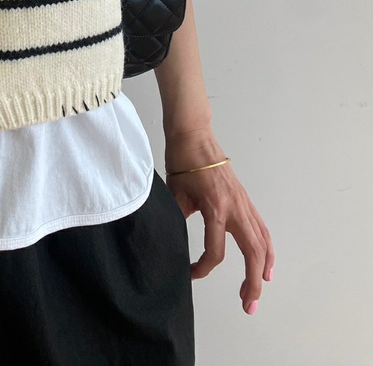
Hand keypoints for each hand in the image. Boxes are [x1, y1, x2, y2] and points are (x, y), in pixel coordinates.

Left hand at [165, 129, 274, 315]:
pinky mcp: (245, 200)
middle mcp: (235, 208)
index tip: (190, 273)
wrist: (194, 137)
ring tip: (257, 290)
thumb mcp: (175, 195)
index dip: (203, 267)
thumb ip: (180, 219)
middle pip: (252, 252)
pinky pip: (262, 229)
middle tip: (247, 305)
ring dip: (263, 269)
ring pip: (262, 242)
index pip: (216, 250)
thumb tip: (176, 243)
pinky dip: (267, 249)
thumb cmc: (182, 162)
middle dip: (252, 282)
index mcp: (215, 208)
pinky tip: (266, 264)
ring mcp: (244, 204)